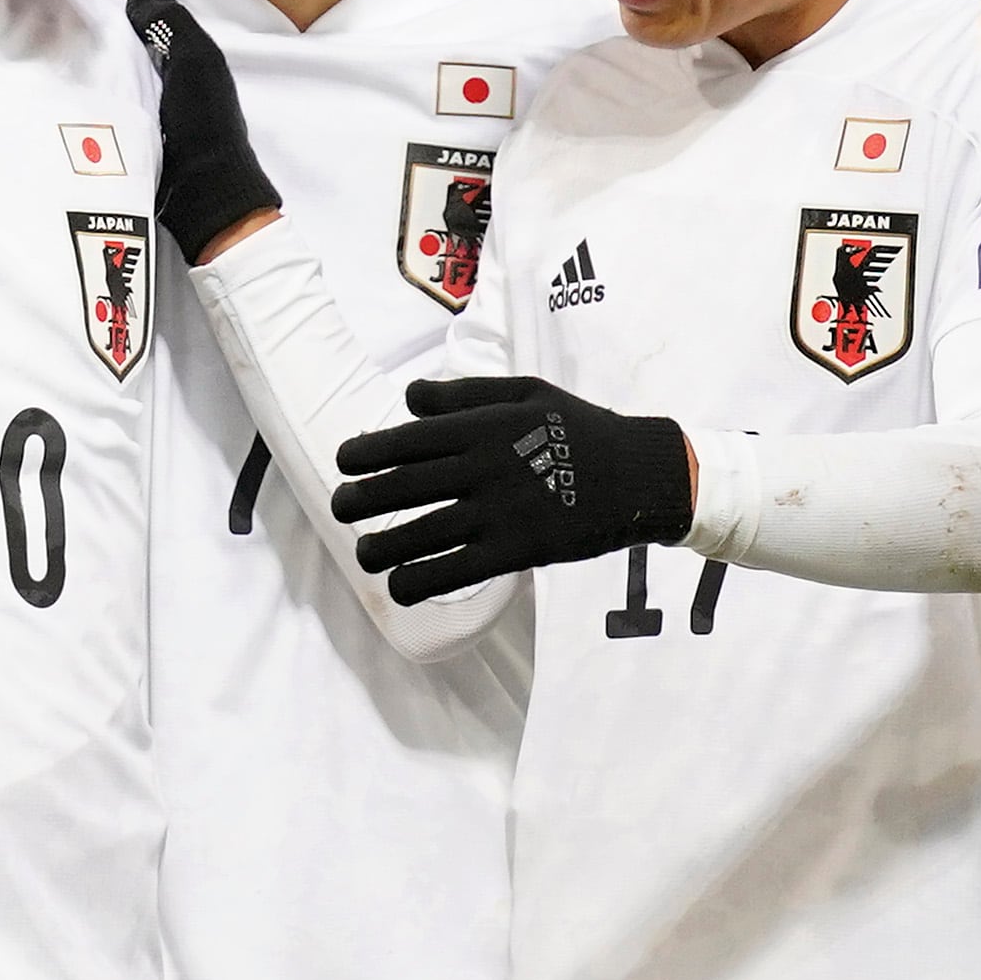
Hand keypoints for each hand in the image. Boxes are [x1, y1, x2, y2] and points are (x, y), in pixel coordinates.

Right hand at [77, 0, 281, 263]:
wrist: (207, 193)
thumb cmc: (204, 126)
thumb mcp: (195, 63)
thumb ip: (170, 24)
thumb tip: (137, 0)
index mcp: (192, 50)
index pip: (152, 2)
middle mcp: (179, 70)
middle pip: (137, 27)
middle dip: (105, 6)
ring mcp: (162, 100)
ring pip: (125, 57)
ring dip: (98, 40)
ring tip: (61, 31)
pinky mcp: (144, 128)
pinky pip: (116, 89)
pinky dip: (97, 75)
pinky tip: (72, 79)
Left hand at [332, 375, 692, 604]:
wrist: (640, 473)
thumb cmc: (581, 428)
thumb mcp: (527, 392)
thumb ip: (465, 395)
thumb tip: (408, 398)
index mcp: (481, 426)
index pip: (406, 440)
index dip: (364, 453)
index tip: (345, 463)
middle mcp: (482, 467)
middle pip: (401, 487)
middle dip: (358, 500)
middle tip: (341, 508)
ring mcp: (498, 511)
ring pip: (420, 534)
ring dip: (380, 548)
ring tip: (366, 554)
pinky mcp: (516, 550)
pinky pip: (454, 571)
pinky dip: (419, 582)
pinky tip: (402, 587)